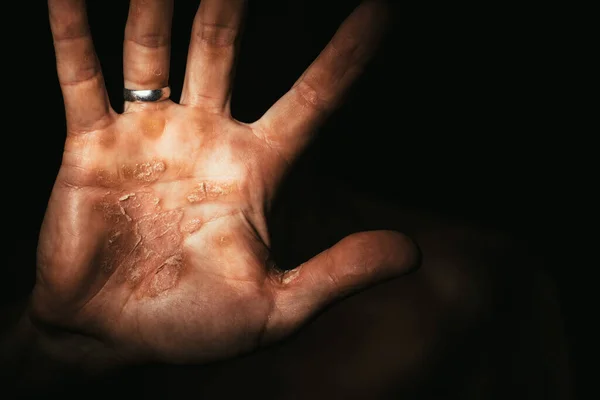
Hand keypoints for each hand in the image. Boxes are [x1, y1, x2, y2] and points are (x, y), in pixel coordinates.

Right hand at [31, 0, 416, 366]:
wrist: (112, 339)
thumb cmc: (195, 326)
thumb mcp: (276, 308)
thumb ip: (339, 274)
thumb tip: (413, 255)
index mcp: (256, 168)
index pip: (314, 96)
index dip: (348, 51)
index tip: (383, 5)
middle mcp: (206, 136)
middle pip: (226, 44)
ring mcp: (149, 133)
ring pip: (156, 45)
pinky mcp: (92, 144)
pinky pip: (81, 75)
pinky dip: (73, 31)